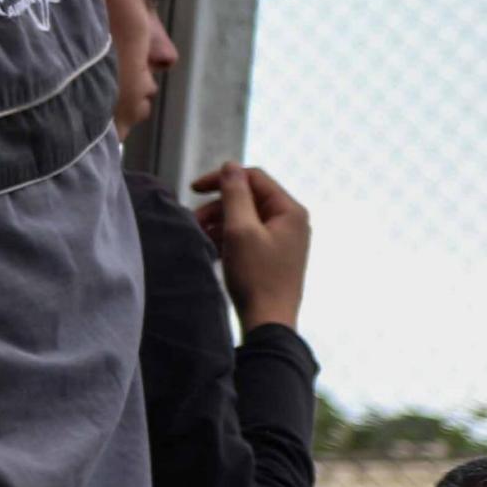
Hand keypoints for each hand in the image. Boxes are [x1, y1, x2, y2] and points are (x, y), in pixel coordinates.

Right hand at [192, 163, 310, 334]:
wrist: (269, 321)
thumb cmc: (256, 275)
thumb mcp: (240, 230)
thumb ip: (235, 194)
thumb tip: (231, 165)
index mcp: (289, 210)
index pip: (253, 178)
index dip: (222, 179)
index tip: (194, 189)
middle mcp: (291, 221)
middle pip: (249, 198)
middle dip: (219, 205)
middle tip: (194, 220)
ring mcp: (285, 239)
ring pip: (247, 217)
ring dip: (221, 221)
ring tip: (201, 236)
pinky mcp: (275, 256)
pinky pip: (250, 235)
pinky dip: (230, 237)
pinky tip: (213, 249)